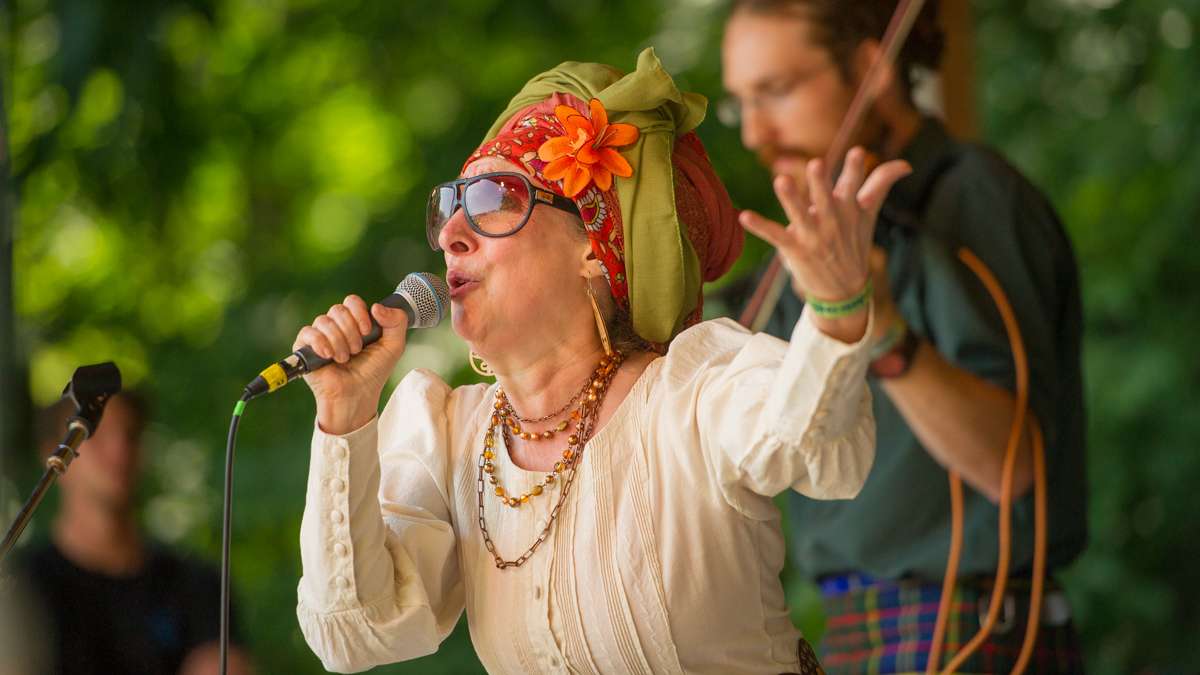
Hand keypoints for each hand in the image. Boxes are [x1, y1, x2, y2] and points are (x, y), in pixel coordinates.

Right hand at [293, 295, 408, 434]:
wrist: (357, 394)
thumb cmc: (374, 372)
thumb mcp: (394, 346)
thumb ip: (397, 321)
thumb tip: (376, 306)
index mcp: (355, 322)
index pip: (351, 301)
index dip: (359, 313)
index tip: (367, 331)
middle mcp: (336, 326)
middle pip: (338, 309)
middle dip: (350, 331)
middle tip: (357, 350)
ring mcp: (320, 336)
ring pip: (323, 321)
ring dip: (338, 341)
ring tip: (344, 359)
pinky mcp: (305, 347)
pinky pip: (307, 332)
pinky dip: (320, 342)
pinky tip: (328, 355)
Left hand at [740, 147, 910, 340]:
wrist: (843, 291)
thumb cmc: (853, 244)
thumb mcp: (868, 214)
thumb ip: (881, 185)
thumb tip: (906, 164)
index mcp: (849, 209)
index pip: (855, 185)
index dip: (855, 170)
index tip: (857, 153)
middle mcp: (832, 222)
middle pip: (826, 200)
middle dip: (821, 183)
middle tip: (817, 164)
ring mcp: (813, 237)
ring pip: (800, 215)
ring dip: (791, 199)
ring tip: (781, 181)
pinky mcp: (795, 249)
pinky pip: (775, 236)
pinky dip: (760, 227)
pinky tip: (744, 216)